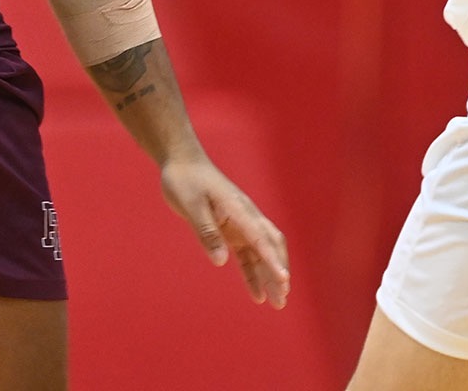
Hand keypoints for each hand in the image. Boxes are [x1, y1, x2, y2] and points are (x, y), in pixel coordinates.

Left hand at [160, 157, 291, 307]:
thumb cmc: (185, 181)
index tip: (284, 280)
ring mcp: (241, 225)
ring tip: (277, 303)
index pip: (261, 239)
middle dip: (279, 272)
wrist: (183, 164)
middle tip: (283, 298)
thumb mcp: (191, 206)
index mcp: (240, 210)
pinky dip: (253, 274)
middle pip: (271, 247)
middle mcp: (247, 218)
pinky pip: (247, 256)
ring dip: (270, 277)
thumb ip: (206, 233)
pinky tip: (256, 294)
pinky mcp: (232, 231)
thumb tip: (220, 262)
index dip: (273, 261)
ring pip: (262, 254)